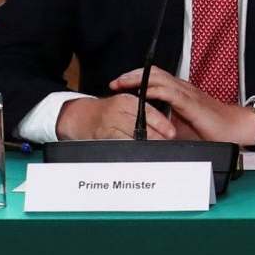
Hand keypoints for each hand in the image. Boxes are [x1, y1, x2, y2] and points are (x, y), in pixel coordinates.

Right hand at [58, 76, 180, 140]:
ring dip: (145, 145)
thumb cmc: (109, 111)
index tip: (172, 133)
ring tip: (156, 150)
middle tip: (167, 143)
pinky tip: (139, 153)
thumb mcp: (127, 106)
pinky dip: (131, 149)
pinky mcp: (102, 134)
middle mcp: (118, 109)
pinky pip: (119, 143)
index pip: (148, 112)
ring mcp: (109, 122)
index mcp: (128, 100)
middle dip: (156, 137)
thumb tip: (169, 126)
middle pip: (141, 125)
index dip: (161, 123)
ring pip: (131, 136)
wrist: (82, 116)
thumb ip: (144, 113)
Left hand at [107, 71, 254, 146]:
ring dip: (138, 79)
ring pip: (159, 78)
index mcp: (180, 92)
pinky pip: (169, 92)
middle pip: (154, 73)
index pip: (155, 77)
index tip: (119, 84)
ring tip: (121, 84)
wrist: (234, 127)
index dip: (137, 77)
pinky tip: (142, 93)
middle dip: (132, 75)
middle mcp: (182, 88)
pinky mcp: (191, 102)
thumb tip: (144, 132)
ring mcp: (187, 93)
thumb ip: (164, 124)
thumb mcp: (181, 126)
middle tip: (115, 82)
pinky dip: (154, 90)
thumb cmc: (210, 129)